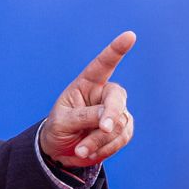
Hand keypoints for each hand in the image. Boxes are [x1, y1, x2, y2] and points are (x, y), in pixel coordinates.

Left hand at [39, 31, 136, 167]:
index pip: (103, 64)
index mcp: (86, 84)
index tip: (130, 36)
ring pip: (120, 124)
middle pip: (117, 99)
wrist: (60, 151)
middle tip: (104, 128)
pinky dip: (106, 150)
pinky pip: (122, 139)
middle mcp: (104, 94)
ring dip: (101, 141)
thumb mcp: (62, 122)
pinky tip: (89, 153)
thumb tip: (108, 118)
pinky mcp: (123, 130)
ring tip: (80, 150)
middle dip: (111, 115)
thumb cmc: (57, 129)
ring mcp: (116, 112)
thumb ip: (83, 117)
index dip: (116, 50)